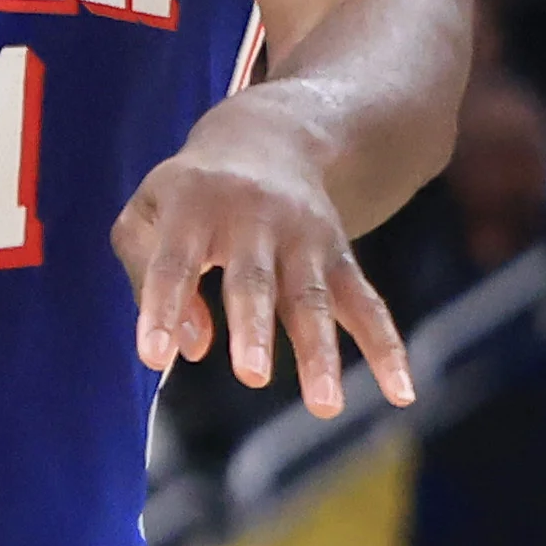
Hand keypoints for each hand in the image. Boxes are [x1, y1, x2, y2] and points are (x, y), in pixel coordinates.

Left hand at [115, 125, 412, 420]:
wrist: (268, 139)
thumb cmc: (188, 196)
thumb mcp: (145, 217)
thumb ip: (148, 279)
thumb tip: (190, 347)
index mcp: (193, 209)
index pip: (172, 264)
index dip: (161, 308)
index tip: (154, 356)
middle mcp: (253, 221)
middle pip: (254, 280)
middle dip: (255, 328)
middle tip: (252, 376)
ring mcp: (303, 238)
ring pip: (313, 298)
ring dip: (320, 351)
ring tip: (325, 405)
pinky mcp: (338, 254)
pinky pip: (365, 302)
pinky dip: (384, 346)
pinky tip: (400, 391)